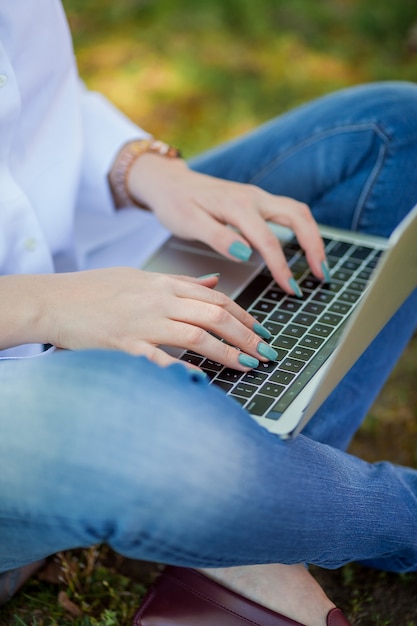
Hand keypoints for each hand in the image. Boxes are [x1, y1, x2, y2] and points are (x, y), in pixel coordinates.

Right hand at [39, 268, 275, 368]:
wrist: (56, 300)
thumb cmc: (96, 290)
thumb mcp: (141, 278)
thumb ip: (181, 282)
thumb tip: (214, 282)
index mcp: (164, 284)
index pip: (216, 298)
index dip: (244, 315)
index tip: (261, 331)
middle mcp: (159, 301)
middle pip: (215, 316)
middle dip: (248, 335)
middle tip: (267, 352)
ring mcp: (143, 323)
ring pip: (198, 335)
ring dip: (229, 352)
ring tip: (250, 365)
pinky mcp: (126, 346)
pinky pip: (162, 360)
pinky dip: (186, 370)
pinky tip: (206, 381)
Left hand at [127, 155, 327, 294]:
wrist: (169, 182)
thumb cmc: (176, 204)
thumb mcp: (189, 223)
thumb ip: (218, 238)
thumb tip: (245, 254)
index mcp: (237, 205)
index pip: (268, 240)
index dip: (282, 267)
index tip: (291, 289)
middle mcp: (253, 197)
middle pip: (297, 217)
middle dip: (314, 247)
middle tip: (321, 275)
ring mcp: (258, 196)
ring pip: (298, 212)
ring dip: (313, 237)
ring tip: (319, 264)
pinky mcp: (258, 200)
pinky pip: (289, 212)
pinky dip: (303, 229)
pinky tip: (305, 247)